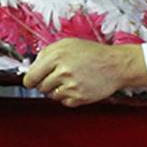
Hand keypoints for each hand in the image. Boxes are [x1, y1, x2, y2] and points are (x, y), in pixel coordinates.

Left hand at [23, 39, 146, 106]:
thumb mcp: (68, 44)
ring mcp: (71, 86)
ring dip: (58, 90)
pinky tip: (79, 87)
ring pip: (52, 96)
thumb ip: (47, 53)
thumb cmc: (93, 53)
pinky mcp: (79, 98)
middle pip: (40, 87)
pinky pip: (64, 102)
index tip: (33, 80)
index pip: (30, 77)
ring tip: (72, 80)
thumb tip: (32, 66)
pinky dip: (69, 97)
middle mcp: (63, 71)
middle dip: (47, 83)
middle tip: (59, 76)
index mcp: (57, 56)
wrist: (116, 65)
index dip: (31, 79)